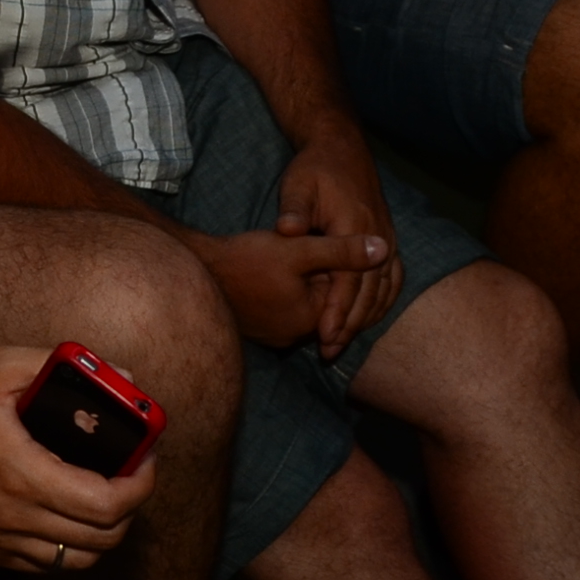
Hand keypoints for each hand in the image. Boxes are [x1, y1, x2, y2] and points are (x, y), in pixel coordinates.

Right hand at [0, 346, 155, 572]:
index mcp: (20, 474)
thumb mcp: (1, 366)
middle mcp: (12, 517)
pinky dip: (70, 545)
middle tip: (131, 474)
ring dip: (103, 532)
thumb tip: (121, 377)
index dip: (140, 486)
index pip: (104, 504)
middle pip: (101, 539)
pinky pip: (47, 565)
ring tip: (104, 496)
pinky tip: (69, 512)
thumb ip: (64, 367)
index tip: (146, 460)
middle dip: (130, 507)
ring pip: (77, 560)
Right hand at [192, 225, 387, 350]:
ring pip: (303, 305)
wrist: (196, 272)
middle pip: (324, 301)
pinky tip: (280, 273)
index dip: (342, 265)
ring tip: (299, 258)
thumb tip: (384, 249)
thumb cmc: (246, 260)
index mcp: (309, 319)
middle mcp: (293, 336)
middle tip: (317, 250)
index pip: (342, 294)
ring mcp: (273, 336)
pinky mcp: (258, 330)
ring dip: (306, 284)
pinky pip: (284, 310)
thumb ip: (343, 251)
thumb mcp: (299, 249)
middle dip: (325, 276)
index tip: (334, 243)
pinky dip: (288, 292)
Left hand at [272, 124, 400, 358]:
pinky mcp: (388, 239)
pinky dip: (382, 301)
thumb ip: (294, 209)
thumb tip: (287, 230)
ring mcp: (387, 238)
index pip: (347, 279)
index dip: (336, 310)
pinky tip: (368, 319)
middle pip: (367, 291)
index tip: (324, 335)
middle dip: (350, 324)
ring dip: (365, 318)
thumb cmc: (315, 169)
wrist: (343, 148)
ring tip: (343, 343)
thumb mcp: (298, 184)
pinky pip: (392, 278)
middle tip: (330, 351)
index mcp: (354, 225)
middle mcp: (378, 235)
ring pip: (382, 289)